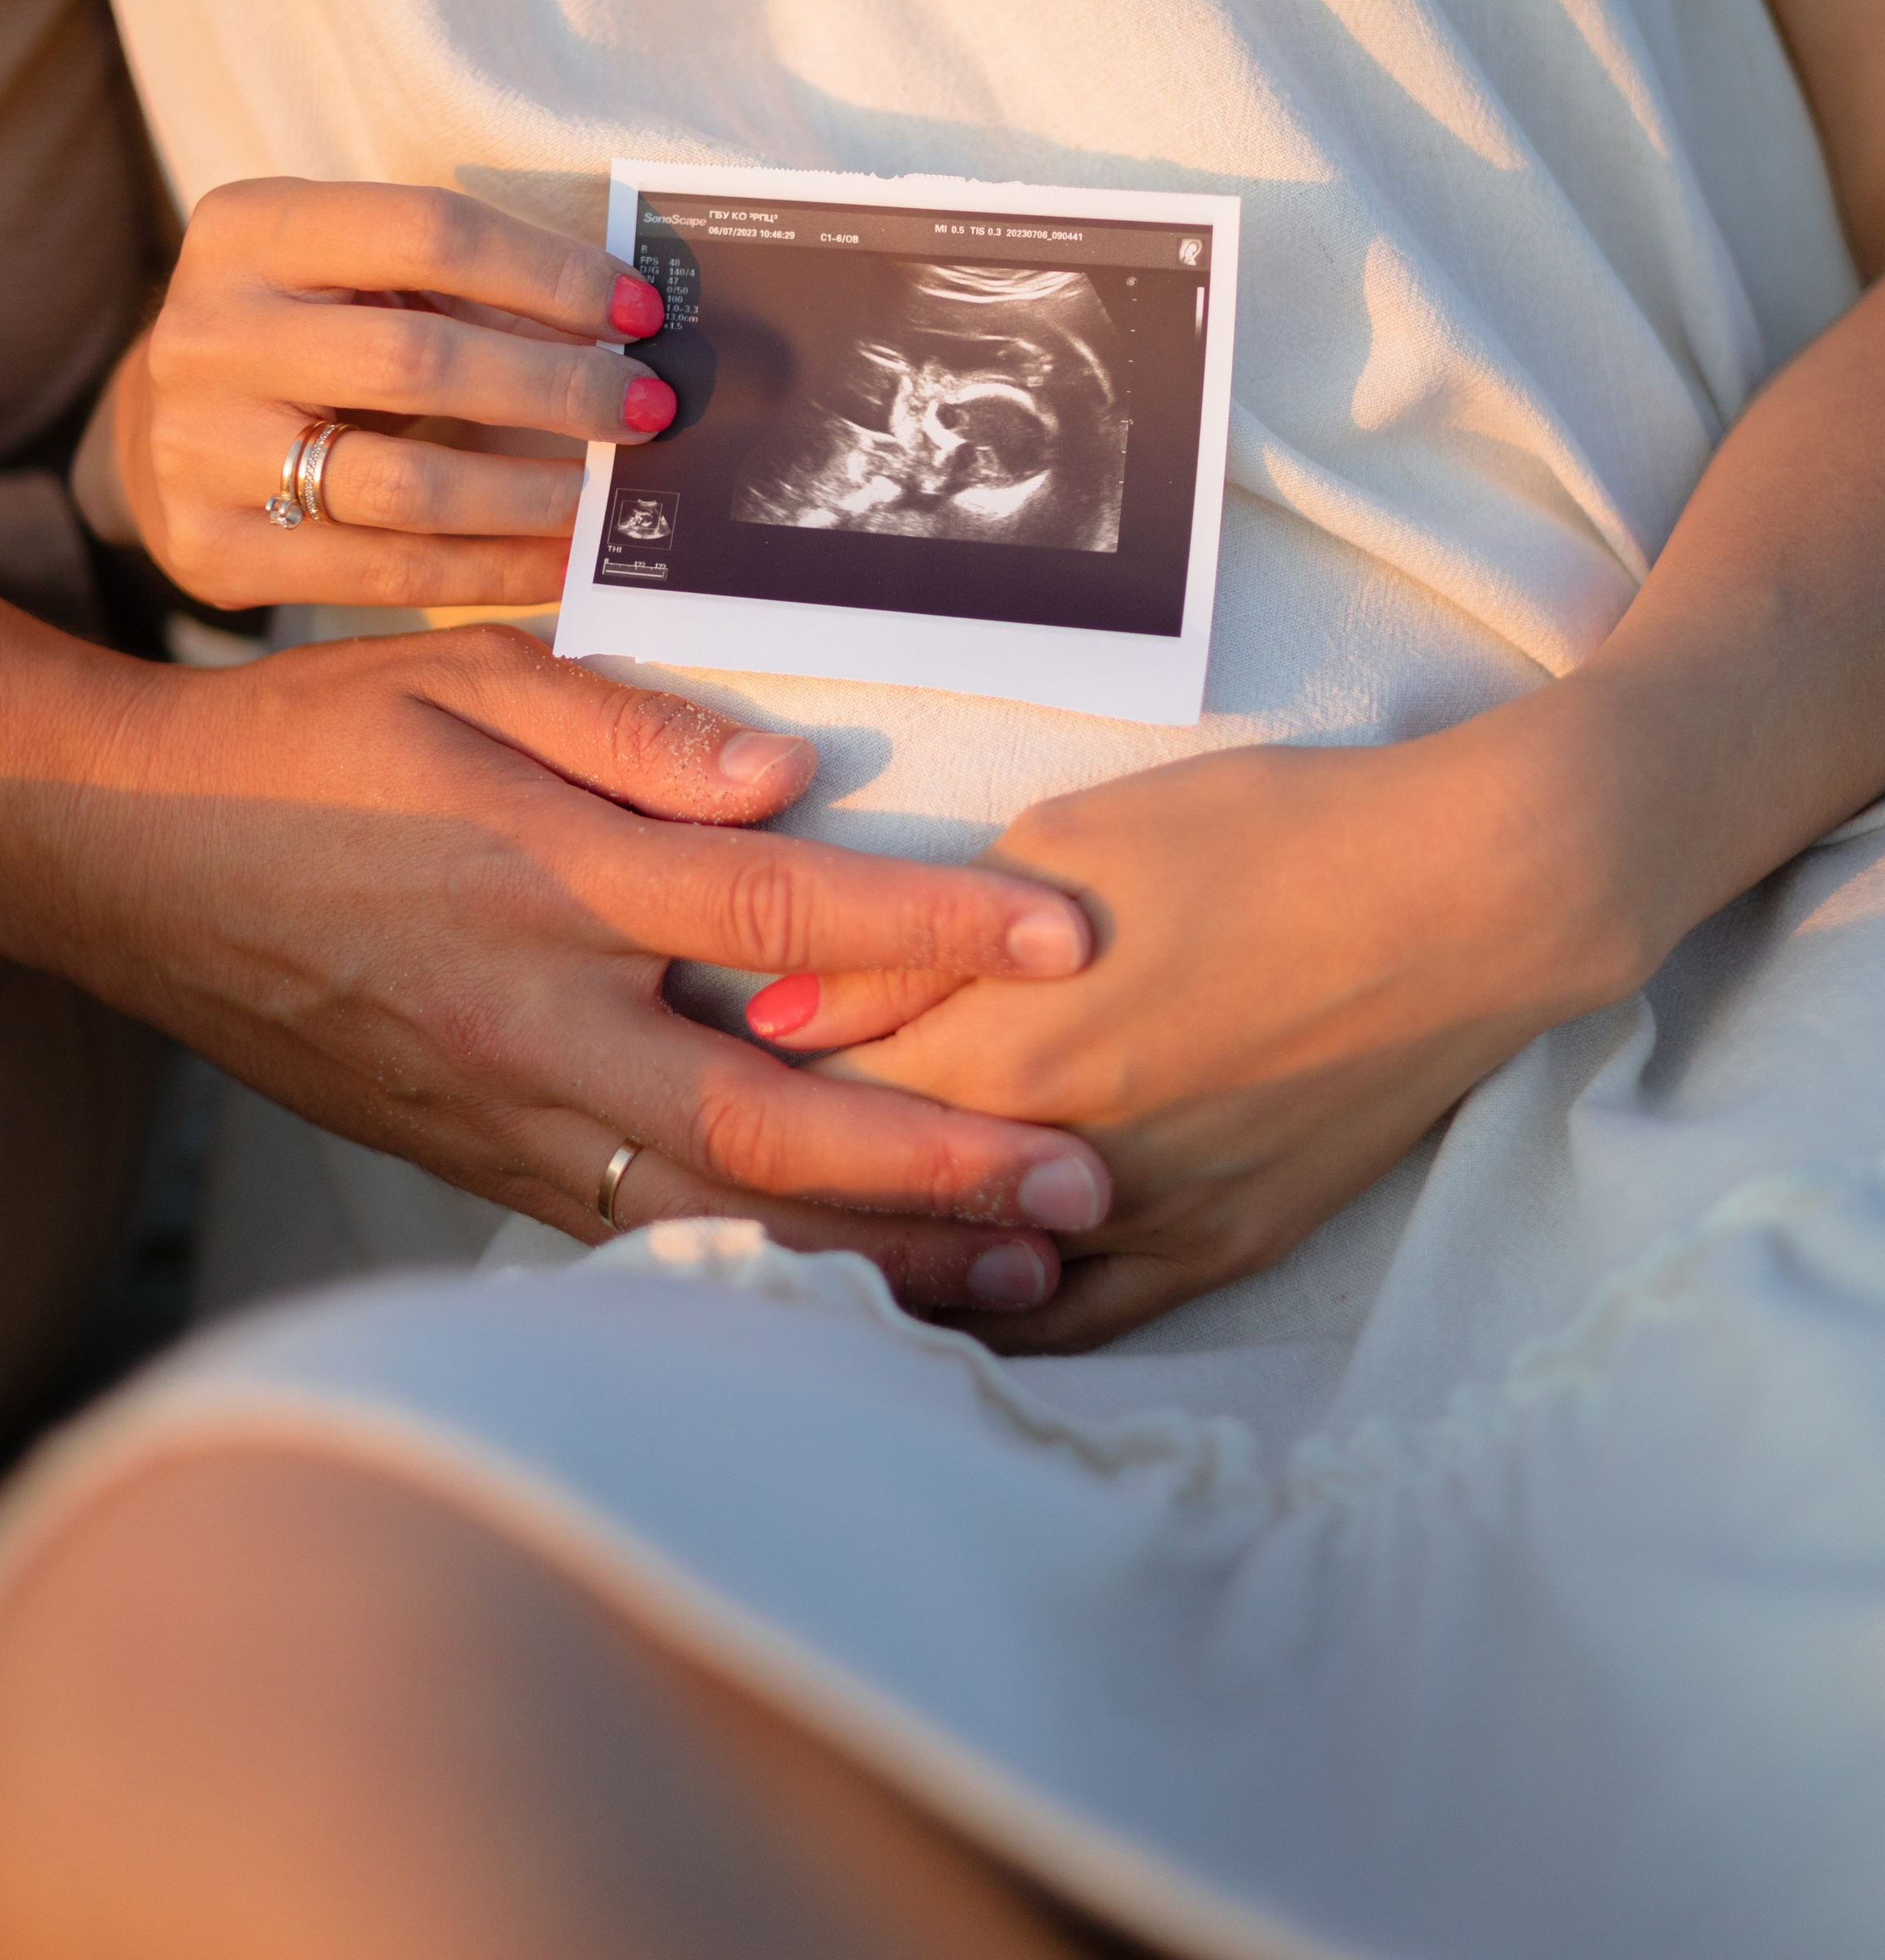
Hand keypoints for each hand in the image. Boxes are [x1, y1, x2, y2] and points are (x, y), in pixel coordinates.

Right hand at [59, 625, 1108, 1316]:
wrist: (126, 853)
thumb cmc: (307, 742)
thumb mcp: (462, 676)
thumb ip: (630, 728)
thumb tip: (789, 775)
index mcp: (542, 883)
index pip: (774, 918)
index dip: (932, 932)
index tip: (1068, 942)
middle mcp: (528, 1022)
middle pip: (766, 1123)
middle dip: (938, 1166)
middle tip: (1086, 1189)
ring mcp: (491, 1113)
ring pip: (707, 1208)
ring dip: (866, 1247)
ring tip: (1010, 1276)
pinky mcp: (460, 1159)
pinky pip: (625, 1225)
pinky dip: (745, 1257)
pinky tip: (839, 1276)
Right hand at [73, 180, 677, 608]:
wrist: (159, 429)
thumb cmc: (301, 331)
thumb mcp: (347, 272)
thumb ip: (458, 283)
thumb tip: (628, 329)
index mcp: (248, 228)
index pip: (428, 231)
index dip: (549, 272)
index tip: (641, 312)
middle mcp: (207, 333)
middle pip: (419, 360)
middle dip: (556, 388)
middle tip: (648, 410)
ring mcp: (199, 449)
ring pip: (408, 484)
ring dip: (534, 495)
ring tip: (610, 498)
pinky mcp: (215, 550)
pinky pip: (387, 572)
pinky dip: (494, 572)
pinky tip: (561, 563)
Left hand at [744, 692, 1662, 1347]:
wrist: (1466, 894)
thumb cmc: (1266, 833)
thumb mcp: (1067, 846)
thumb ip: (914, 950)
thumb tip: (778, 1017)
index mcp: (1010, 1046)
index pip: (822, 1101)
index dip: (750, 1093)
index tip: (690, 1080)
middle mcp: (1066, 1157)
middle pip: (879, 1208)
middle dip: (789, 1192)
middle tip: (715, 1173)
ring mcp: (1152, 1218)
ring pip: (970, 1286)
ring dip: (886, 1267)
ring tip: (807, 1240)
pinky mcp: (1225, 1248)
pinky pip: (1082, 1323)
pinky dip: (1001, 1312)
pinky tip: (946, 1292)